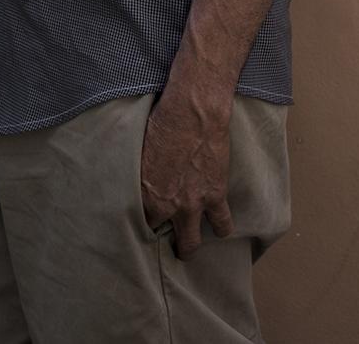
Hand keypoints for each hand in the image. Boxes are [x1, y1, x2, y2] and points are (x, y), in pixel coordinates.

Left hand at [139, 88, 234, 258]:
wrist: (194, 113)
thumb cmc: (163, 123)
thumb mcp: (140, 151)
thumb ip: (139, 175)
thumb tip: (136, 180)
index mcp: (145, 195)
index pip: (139, 222)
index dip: (142, 223)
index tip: (145, 222)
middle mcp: (167, 206)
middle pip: (161, 239)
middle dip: (162, 245)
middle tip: (164, 244)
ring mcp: (193, 204)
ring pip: (192, 243)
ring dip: (190, 246)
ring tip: (190, 246)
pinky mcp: (216, 195)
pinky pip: (222, 222)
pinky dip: (221, 228)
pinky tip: (220, 230)